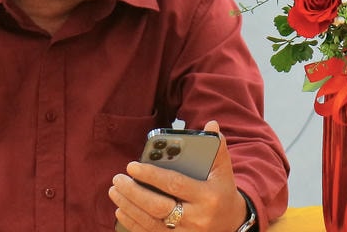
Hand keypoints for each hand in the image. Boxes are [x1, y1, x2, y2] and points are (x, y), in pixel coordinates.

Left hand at [110, 121, 248, 231]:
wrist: (230, 224)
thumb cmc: (222, 192)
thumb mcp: (223, 171)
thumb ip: (217, 148)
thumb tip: (211, 125)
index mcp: (208, 196)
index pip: (175, 184)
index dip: (152, 175)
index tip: (132, 165)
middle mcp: (196, 218)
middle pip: (157, 206)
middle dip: (133, 192)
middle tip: (118, 178)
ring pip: (148, 221)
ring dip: (128, 205)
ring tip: (115, 190)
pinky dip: (132, 221)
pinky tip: (122, 209)